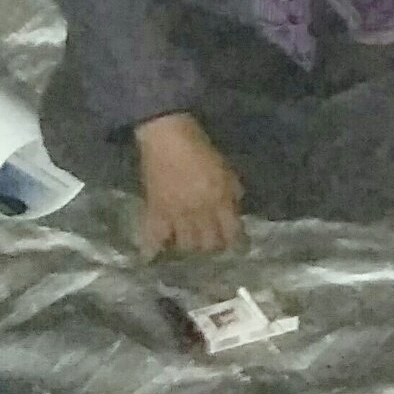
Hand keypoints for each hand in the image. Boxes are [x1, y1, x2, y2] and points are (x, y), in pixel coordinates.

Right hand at [134, 113, 244, 257]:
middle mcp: (200, 211)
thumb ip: (232, 192)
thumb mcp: (226, 168)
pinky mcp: (155, 212)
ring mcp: (176, 214)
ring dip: (190, 246)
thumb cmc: (200, 146)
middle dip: (213, 245)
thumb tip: (234, 211)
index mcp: (220, 198)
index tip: (239, 247)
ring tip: (189, 243)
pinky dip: (153, 249)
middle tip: (212, 241)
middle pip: (209, 244)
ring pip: (186, 246)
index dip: (238, 243)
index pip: (232, 232)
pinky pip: (153, 237)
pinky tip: (153, 258)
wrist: (166, 135)